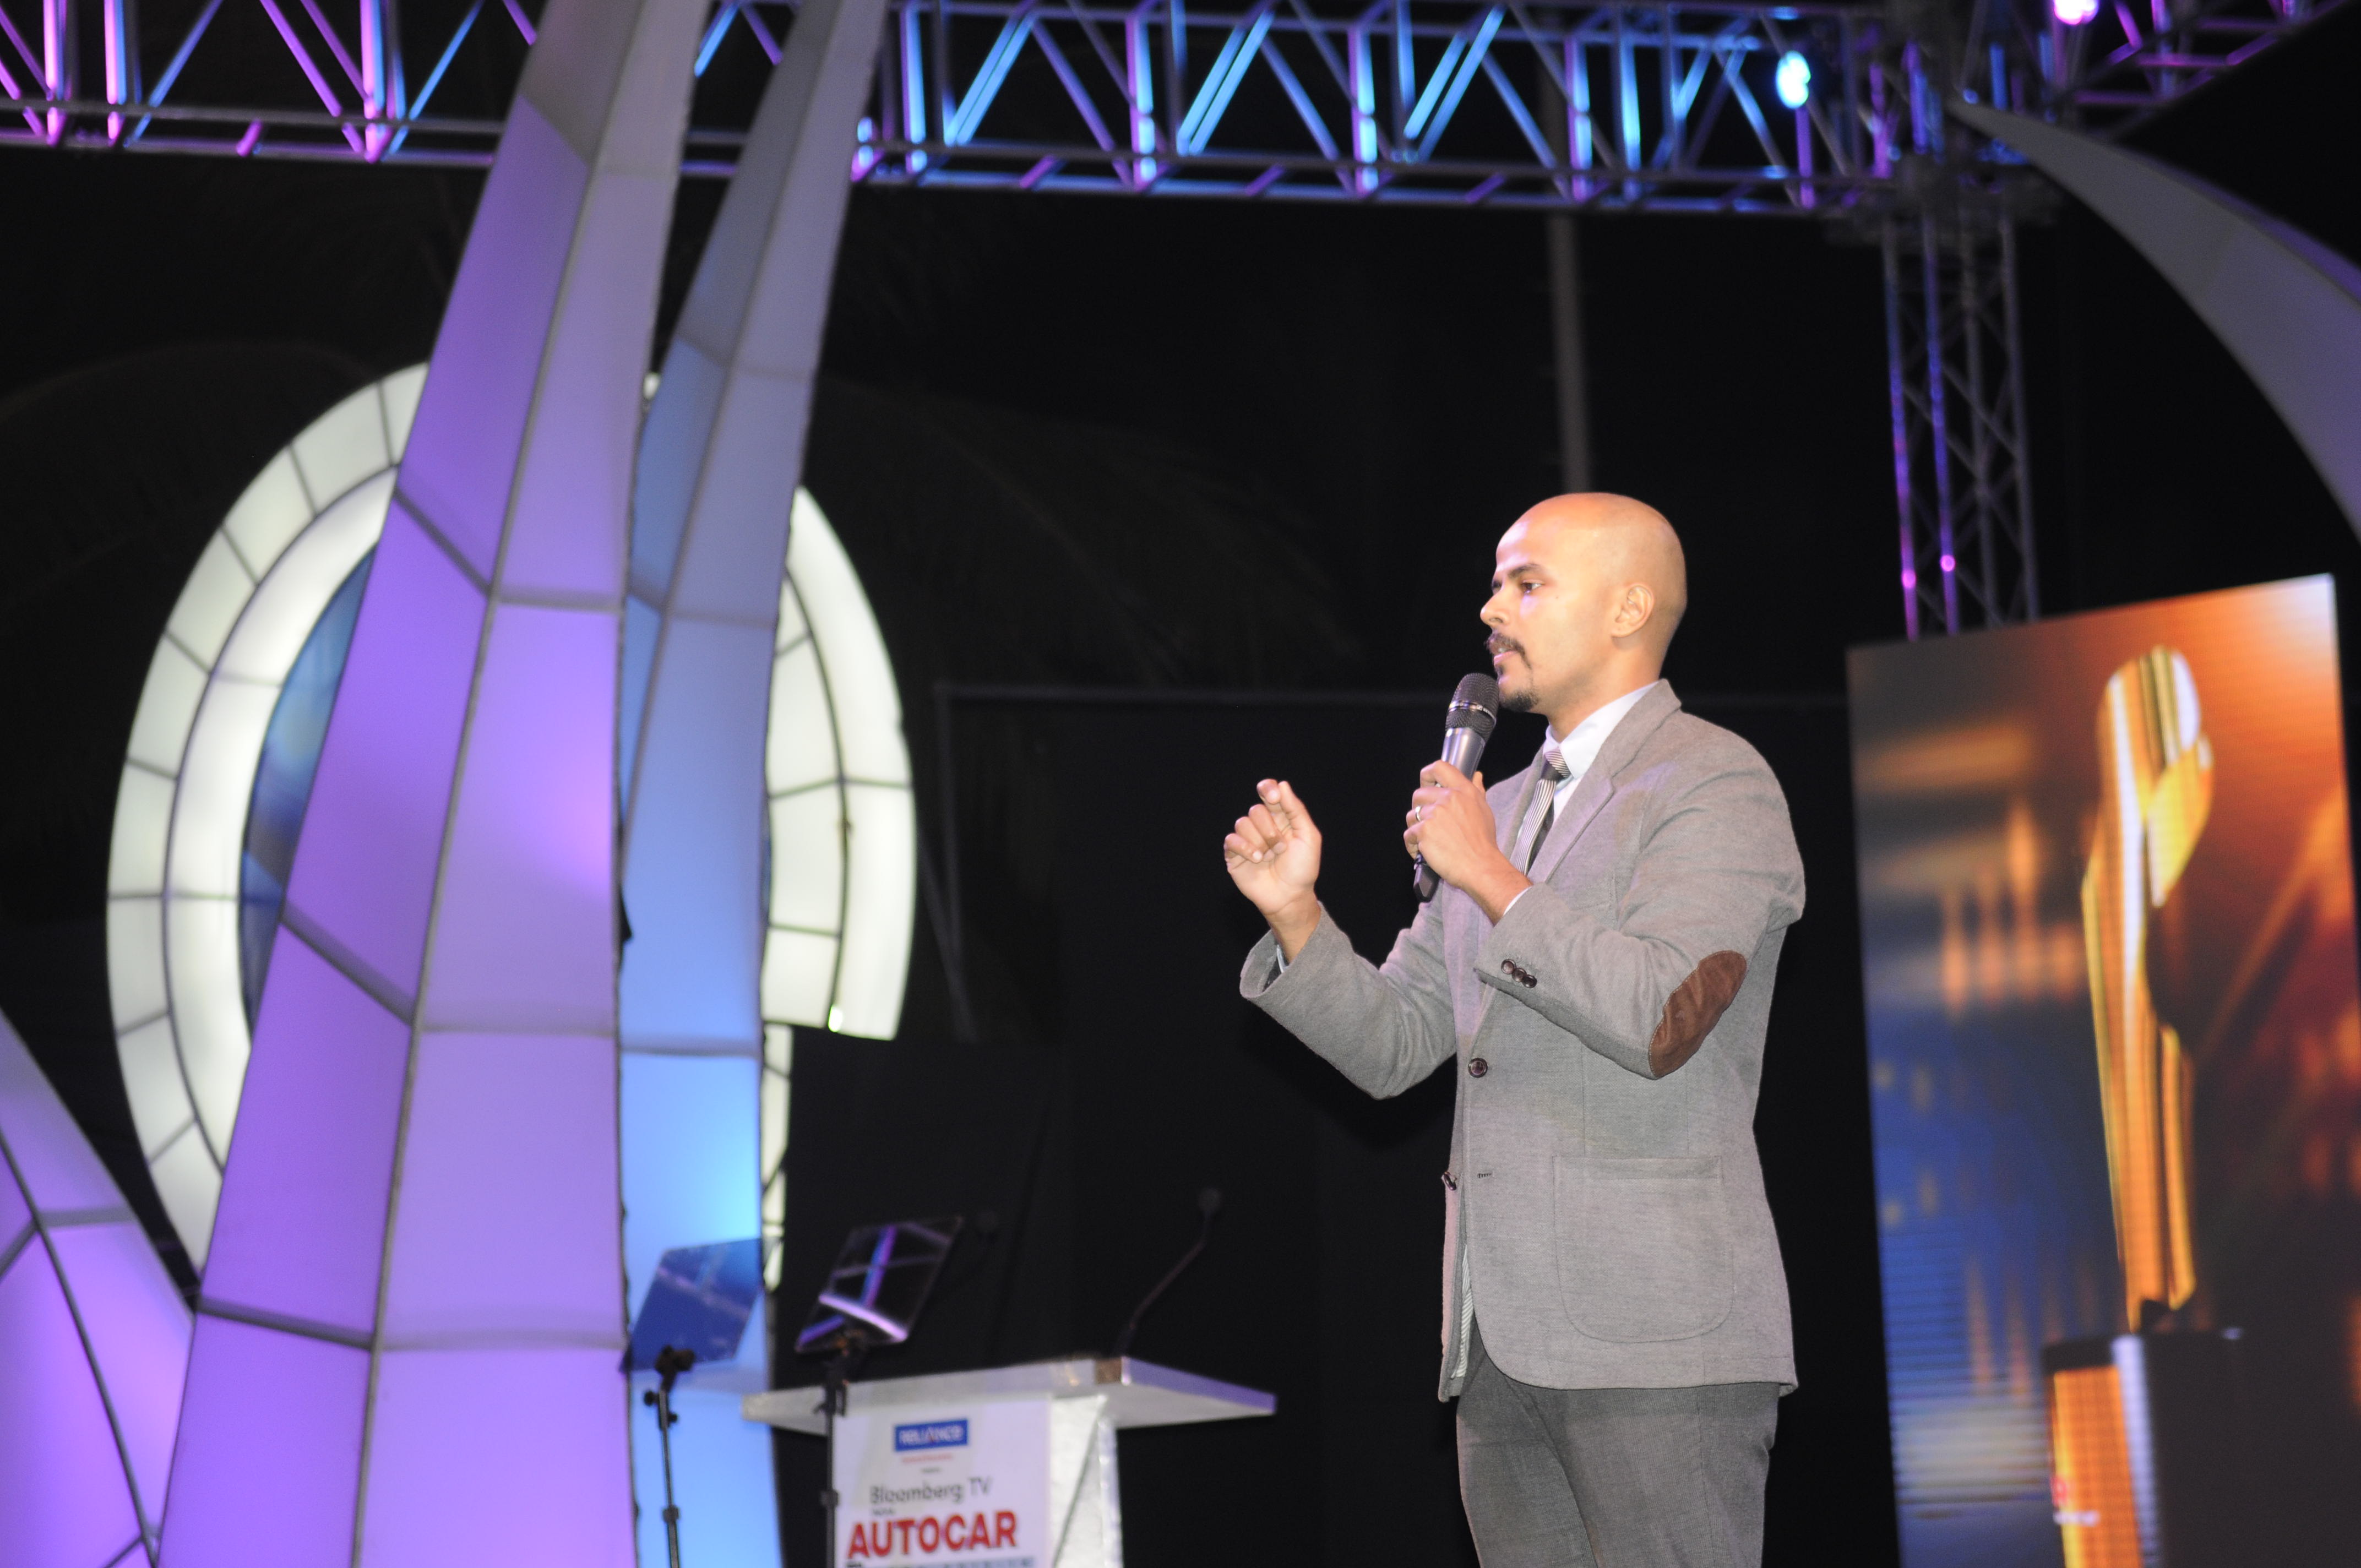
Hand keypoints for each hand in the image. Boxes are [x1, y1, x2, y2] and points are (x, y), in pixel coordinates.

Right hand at [1225, 779, 1321, 959]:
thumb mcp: (1308, 837)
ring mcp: (1248, 839)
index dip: (1267, 789)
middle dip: (1270, 829)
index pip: (1268, 791)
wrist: (1290, 897)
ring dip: (1260, 841)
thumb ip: (1296, 810)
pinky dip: (1245, 847)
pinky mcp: (1235, 854)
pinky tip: (1256, 859)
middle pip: (1256, 810)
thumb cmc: (1302, 868)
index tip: (1273, 797)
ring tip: (1269, 857)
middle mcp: (1263, 826)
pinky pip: (1231, 839)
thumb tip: (1282, 784)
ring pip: (1243, 823)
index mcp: (1281, 817)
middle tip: (1281, 848)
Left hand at [1404, 762, 1529, 922]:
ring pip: (1411, 816)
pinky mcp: (1424, 831)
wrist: (1481, 867)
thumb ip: (1477, 791)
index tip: (1427, 785)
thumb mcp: (1484, 811)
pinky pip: (1408, 835)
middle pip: (1418, 794)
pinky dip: (1413, 846)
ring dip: (1416, 829)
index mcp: (1464, 790)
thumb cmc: (1483, 842)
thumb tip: (1477, 775)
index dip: (1427, 775)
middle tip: (1429, 825)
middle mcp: (1448, 798)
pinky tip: (1424, 853)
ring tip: (1429, 842)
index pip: (1439, 768)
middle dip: (1419, 809)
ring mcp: (1434, 814)